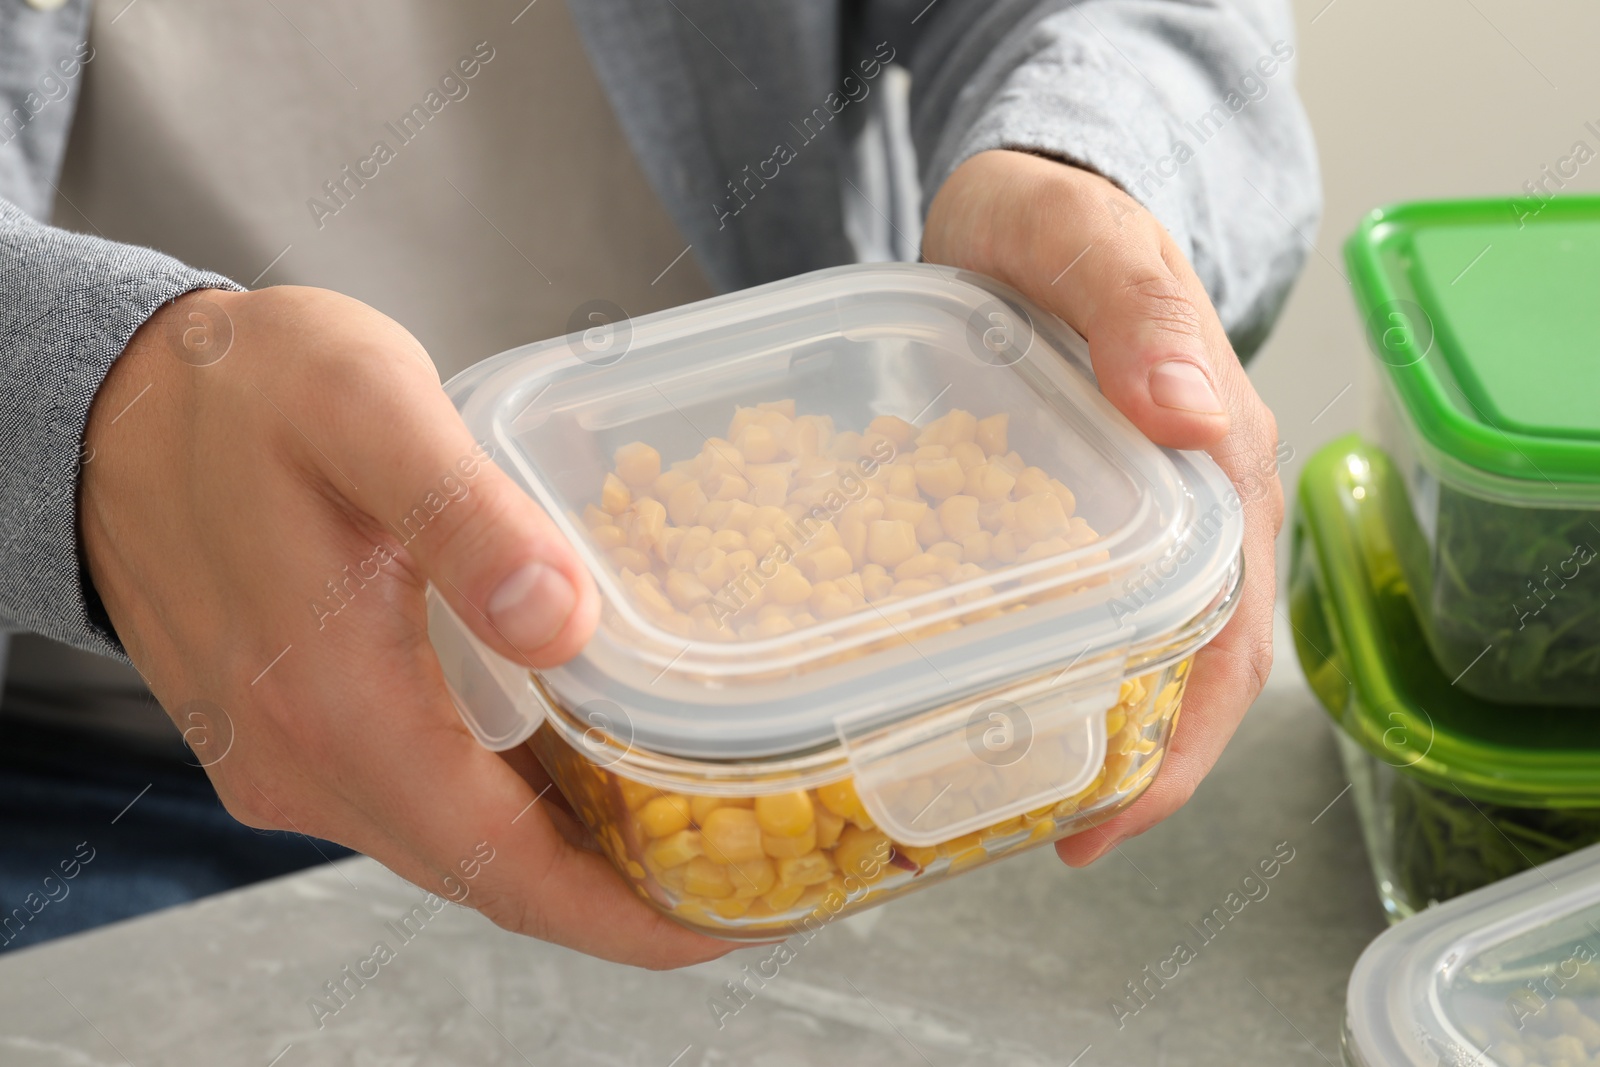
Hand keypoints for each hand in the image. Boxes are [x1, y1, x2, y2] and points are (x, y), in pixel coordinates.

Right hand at [80, 286, 731, 967]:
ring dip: (560, 850)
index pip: (502, 866)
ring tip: (672, 820)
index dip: (621, 916)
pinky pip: (409, 802)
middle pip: (487, 873)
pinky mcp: (284, 737)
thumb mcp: (368, 410)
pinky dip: (496, 805)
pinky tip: (562, 762)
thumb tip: (564, 621)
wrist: (117, 406)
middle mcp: (304, 761)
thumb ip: (465, 517)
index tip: (722, 928)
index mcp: (334, 700)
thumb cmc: (246, 395)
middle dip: (613, 892)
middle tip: (731, 868)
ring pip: (449, 842)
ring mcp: (287, 759)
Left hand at [923, 149, 1282, 864]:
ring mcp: (1134, 513)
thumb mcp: (1084, 240)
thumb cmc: (1054, 216)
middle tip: (1051, 841)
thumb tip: (1193, 413)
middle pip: (1191, 670)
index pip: (1231, 633)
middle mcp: (1193, 505)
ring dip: (1092, 734)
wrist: (1015, 199)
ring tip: (1011, 803)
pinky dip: (1044, 670)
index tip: (1111, 819)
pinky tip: (979, 704)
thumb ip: (1134, 309)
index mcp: (1218, 462)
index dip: (1184, 742)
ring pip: (1137, 652)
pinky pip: (1076, 609)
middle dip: (1136, 769)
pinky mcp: (1071, 509)